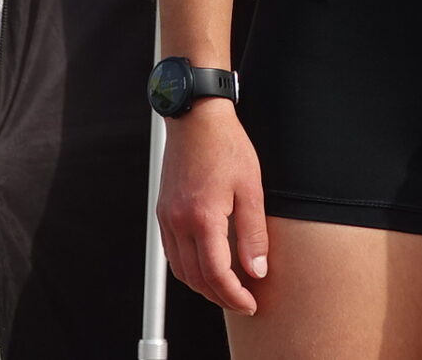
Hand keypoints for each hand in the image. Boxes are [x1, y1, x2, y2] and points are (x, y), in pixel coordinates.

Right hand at [156, 103, 269, 313]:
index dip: (234, 295)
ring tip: (227, 289)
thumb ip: (253, 233)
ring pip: (181, 270)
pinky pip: (172, 253)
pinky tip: (206, 266)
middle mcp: (179, 222)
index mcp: (203, 218)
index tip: (250, 303)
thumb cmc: (226, 145)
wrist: (196, 118)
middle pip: (196, 278)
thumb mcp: (251, 188)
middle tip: (242, 302)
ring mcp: (167, 217)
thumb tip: (257, 269)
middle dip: (219, 297)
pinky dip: (189, 268)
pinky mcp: (164, 211)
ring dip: (203, 286)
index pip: (216, 274)